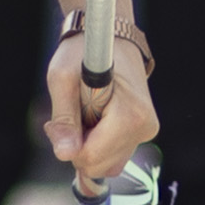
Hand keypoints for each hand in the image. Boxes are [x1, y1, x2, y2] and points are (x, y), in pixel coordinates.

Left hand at [45, 8, 161, 187]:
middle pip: (99, 166)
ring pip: (107, 165)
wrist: (109, 37)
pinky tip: (94, 119)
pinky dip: (98, 144)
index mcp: (131, 115)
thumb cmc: (83, 52)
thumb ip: (64, 119)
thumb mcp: (62, 78)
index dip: (68, 144)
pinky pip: (114, 157)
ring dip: (87, 145)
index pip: (91, 157)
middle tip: (71, 112)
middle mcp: (145, 127)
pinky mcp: (143, 133)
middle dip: (78, 146)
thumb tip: (65, 154)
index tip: (57, 121)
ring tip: (83, 112)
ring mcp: (146, 131)